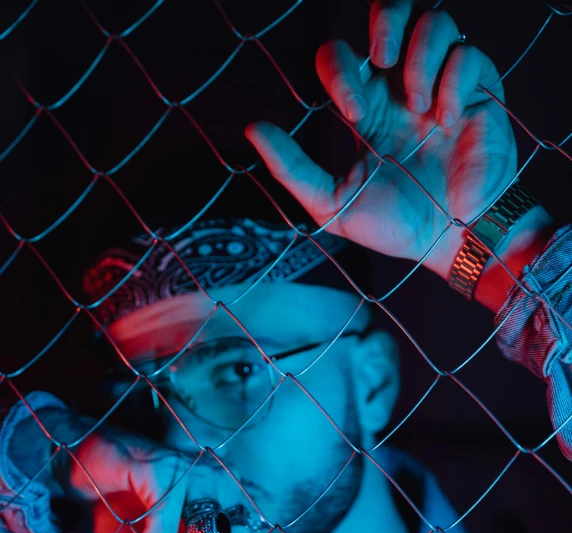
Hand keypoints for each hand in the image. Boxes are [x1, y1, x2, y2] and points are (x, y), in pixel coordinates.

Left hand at [245, 0, 516, 280]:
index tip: (352, 112)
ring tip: (419, 102)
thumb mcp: (332, 202)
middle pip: (393, 11)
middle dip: (385, 20)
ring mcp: (443, 87)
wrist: (448, 243)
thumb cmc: (393, 226)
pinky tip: (448, 119)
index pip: (342, 55)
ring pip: (435, 22)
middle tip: (382, 59)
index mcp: (367, 107)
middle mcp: (403, 89)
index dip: (340, 70)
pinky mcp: (481, 95)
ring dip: (421, 53)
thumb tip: (252, 128)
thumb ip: (292, 168)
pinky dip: (455, 79)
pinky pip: (469, 56)